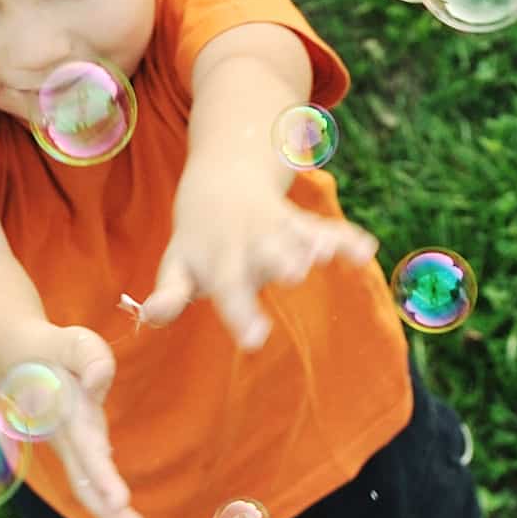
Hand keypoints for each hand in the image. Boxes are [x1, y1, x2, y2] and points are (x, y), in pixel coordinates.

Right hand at [7, 322, 154, 517]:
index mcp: (65, 416)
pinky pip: (92, 482)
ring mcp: (70, 447)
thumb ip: (87, 356)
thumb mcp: (69, 341)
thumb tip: (100, 382)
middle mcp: (66, 439)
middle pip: (86, 484)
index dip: (102, 477)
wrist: (13, 357)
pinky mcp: (78, 448)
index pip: (86, 451)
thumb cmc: (49, 348)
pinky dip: (109, 506)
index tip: (120, 501)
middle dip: (111, 515)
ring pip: (89, 489)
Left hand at [141, 169, 378, 349]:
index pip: (227, 287)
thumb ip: (168, 294)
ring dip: (313, 243)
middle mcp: (248, 242)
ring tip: (328, 254)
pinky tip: (365, 250)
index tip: (255, 340)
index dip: (240, 311)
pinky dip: (345, 239)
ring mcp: (275, 229)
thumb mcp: (177, 263)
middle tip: (294, 276)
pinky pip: (324, 228)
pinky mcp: (299, 222)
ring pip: (296, 235)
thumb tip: (151, 316)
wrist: (222, 177)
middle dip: (280, 262)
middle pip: (265, 254)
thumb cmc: (199, 240)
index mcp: (218, 259)